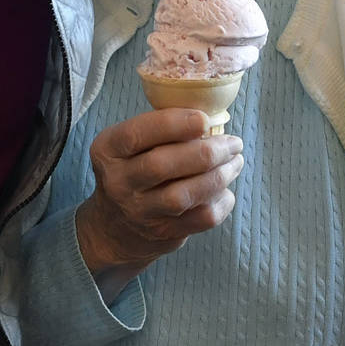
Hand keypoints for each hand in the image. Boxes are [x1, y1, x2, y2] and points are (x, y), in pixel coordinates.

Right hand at [74, 108, 244, 293]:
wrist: (114, 227)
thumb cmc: (134, 169)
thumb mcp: (130, 145)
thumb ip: (161, 128)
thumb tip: (211, 112)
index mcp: (108, 150)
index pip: (137, 133)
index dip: (175, 124)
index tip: (204, 119)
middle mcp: (119, 182)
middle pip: (162, 165)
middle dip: (207, 151)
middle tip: (233, 143)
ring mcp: (139, 211)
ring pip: (183, 195)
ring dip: (218, 176)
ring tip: (235, 162)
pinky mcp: (162, 233)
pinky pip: (199, 218)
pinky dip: (221, 202)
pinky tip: (225, 190)